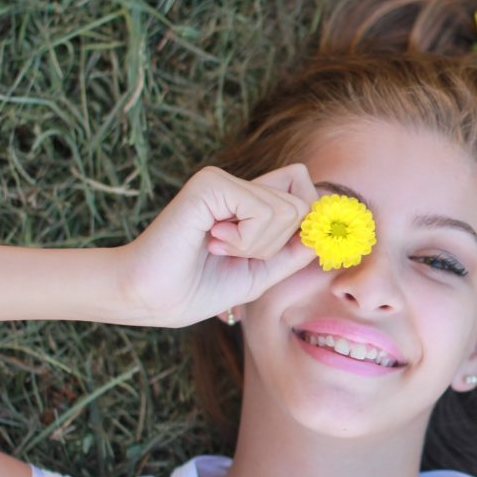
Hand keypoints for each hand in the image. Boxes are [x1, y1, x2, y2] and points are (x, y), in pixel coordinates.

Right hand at [117, 164, 318, 327]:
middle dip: (278, 243)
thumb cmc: (196, 288)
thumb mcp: (260, 273)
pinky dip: (246, 239)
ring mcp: (223, 179)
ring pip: (289, 209)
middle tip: (233, 252)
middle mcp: (237, 183)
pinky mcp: (211, 183)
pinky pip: (265, 210)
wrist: (149, 298)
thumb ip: (294, 250)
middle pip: (303, 202)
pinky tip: (212, 240)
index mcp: (247, 201)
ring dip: (259, 245)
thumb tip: (327, 230)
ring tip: (218, 247)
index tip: (284, 252)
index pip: (304, 190)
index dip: (309, 222)